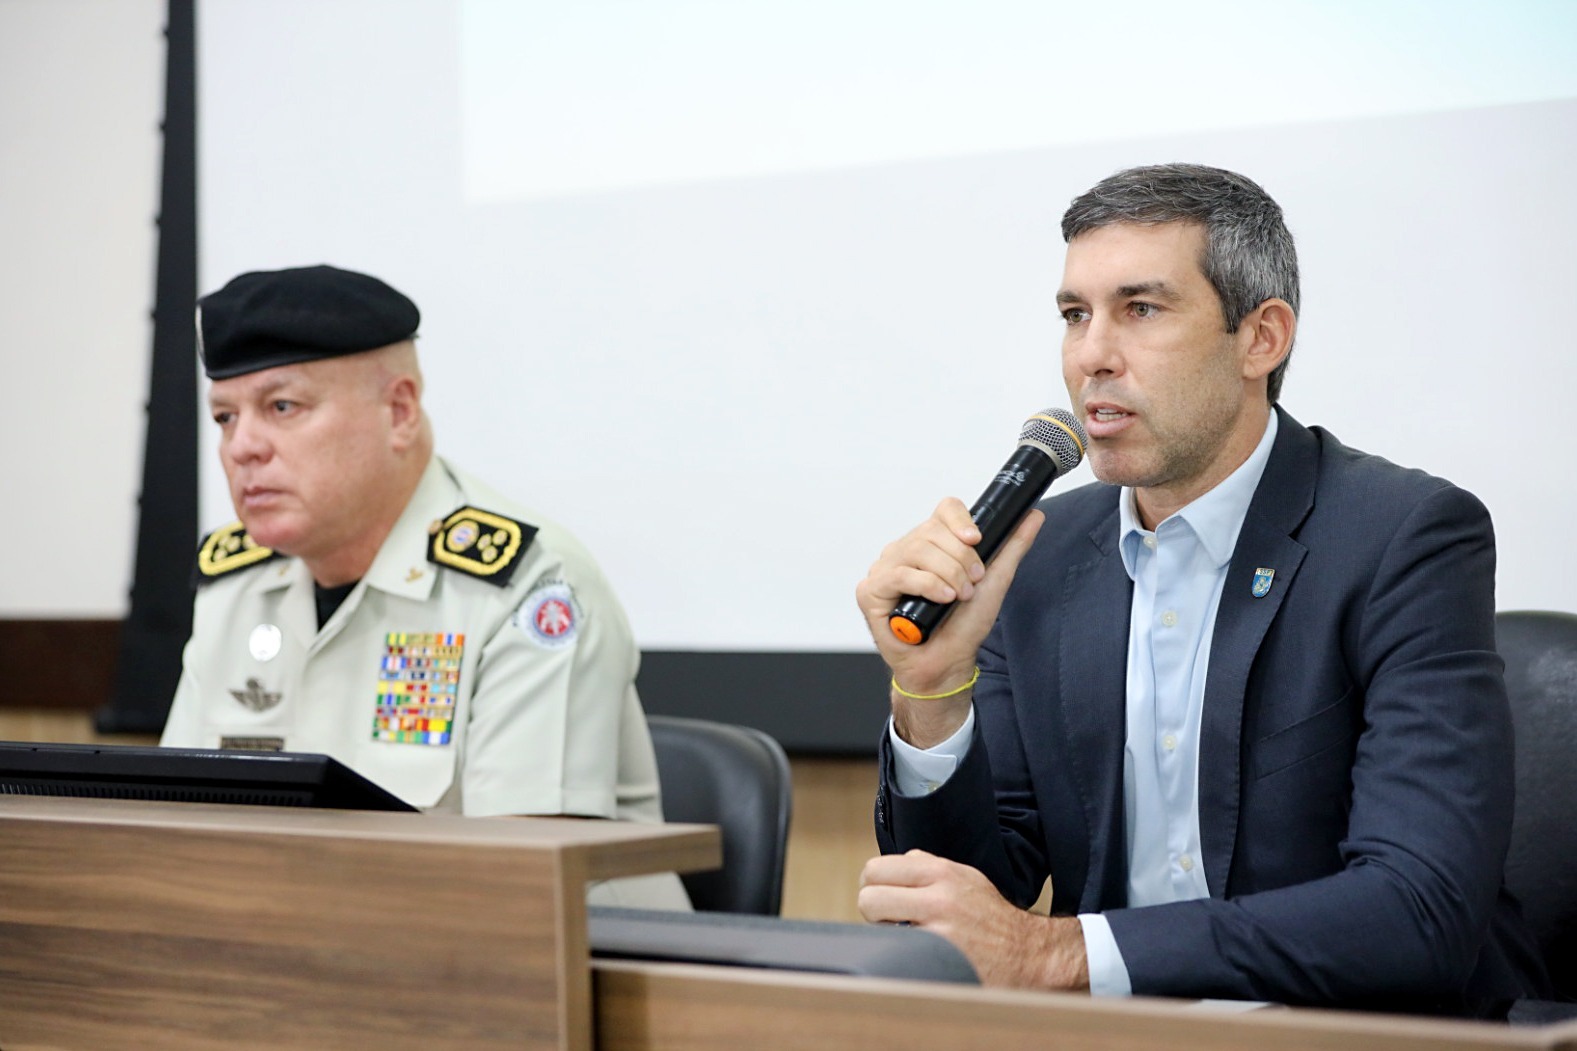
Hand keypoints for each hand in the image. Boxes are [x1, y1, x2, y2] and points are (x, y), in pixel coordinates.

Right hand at [855, 500, 1043, 746]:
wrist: (947, 662)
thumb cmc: (963, 625)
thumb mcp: (994, 580)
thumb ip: (1012, 546)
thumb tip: (1034, 515)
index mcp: (932, 543)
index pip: (944, 510)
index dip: (960, 520)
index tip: (976, 540)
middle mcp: (906, 551)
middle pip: (931, 530)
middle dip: (960, 558)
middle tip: (972, 583)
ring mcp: (886, 568)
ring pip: (917, 550)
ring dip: (947, 574)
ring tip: (958, 596)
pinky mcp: (871, 590)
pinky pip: (899, 574)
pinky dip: (927, 585)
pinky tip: (942, 598)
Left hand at [858, 849, 1088, 990]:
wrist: (1030, 954)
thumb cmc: (992, 917)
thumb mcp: (964, 878)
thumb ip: (926, 869)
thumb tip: (888, 871)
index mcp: (942, 872)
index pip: (877, 868)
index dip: (874, 886)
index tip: (883, 898)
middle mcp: (939, 897)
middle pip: (869, 896)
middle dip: (873, 910)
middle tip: (888, 920)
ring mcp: (938, 932)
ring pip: (876, 925)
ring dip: (883, 932)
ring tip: (903, 938)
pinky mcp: (939, 961)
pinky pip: (896, 951)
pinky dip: (899, 954)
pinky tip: (916, 956)